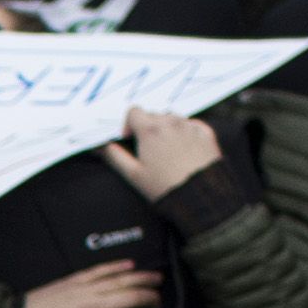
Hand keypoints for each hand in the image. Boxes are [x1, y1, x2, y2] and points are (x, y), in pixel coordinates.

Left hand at [17, 257, 162, 307]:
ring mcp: (85, 290)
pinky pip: (102, 269)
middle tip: (159, 304)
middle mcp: (95, 307)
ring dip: (144, 278)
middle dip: (153, 299)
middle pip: (136, 296)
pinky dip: (118, 266)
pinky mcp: (74, 280)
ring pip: (123, 279)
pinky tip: (131, 264)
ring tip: (158, 279)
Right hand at [96, 104, 219, 199]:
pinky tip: (184, 149)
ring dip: (166, 129)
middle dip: (147, 128)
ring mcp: (189, 126)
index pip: (133, 111)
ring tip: (167, 151)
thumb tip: (102, 146)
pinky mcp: (205, 133)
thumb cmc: (165, 187)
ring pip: (172, 118)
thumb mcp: (133, 175)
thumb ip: (115, 157)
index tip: (131, 139)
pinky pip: (191, 124)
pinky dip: (186, 131)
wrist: (201, 195)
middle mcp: (170, 123)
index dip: (128, 124)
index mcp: (150, 131)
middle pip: (153, 115)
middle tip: (148, 150)